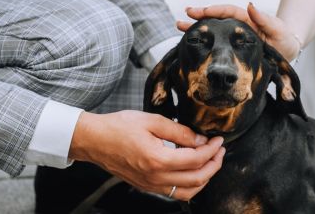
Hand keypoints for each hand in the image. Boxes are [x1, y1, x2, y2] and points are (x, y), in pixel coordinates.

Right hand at [69, 110, 225, 200]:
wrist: (94, 140)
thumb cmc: (119, 127)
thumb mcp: (152, 121)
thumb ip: (180, 132)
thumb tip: (201, 141)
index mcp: (158, 159)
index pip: (196, 159)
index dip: (212, 149)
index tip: (218, 140)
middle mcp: (155, 177)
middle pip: (197, 178)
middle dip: (214, 164)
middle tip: (219, 150)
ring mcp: (151, 185)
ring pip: (189, 191)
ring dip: (205, 178)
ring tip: (210, 162)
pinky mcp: (146, 187)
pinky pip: (175, 194)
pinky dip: (190, 186)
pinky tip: (193, 172)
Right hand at [178, 3, 301, 60]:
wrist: (288, 53)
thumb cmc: (284, 40)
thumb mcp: (277, 29)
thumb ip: (265, 19)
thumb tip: (250, 5)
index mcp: (246, 20)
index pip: (227, 12)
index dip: (213, 11)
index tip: (199, 12)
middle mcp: (236, 26)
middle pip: (215, 19)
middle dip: (199, 17)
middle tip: (183, 17)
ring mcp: (233, 37)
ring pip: (212, 30)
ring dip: (196, 28)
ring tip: (179, 27)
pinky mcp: (232, 48)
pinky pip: (216, 43)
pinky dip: (203, 42)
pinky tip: (190, 43)